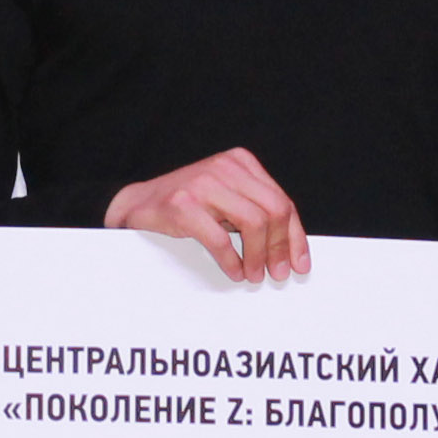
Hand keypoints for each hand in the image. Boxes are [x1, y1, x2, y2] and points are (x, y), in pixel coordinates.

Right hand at [105, 148, 307, 283]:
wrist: (137, 205)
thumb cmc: (187, 207)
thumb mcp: (226, 200)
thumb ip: (255, 212)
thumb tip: (290, 248)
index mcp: (240, 163)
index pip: (281, 201)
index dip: (295, 237)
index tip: (299, 264)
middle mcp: (224, 167)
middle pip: (273, 210)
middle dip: (280, 247)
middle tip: (277, 272)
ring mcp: (203, 184)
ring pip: (253, 223)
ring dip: (257, 256)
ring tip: (254, 274)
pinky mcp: (182, 205)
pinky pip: (220, 239)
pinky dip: (231, 260)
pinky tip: (234, 271)